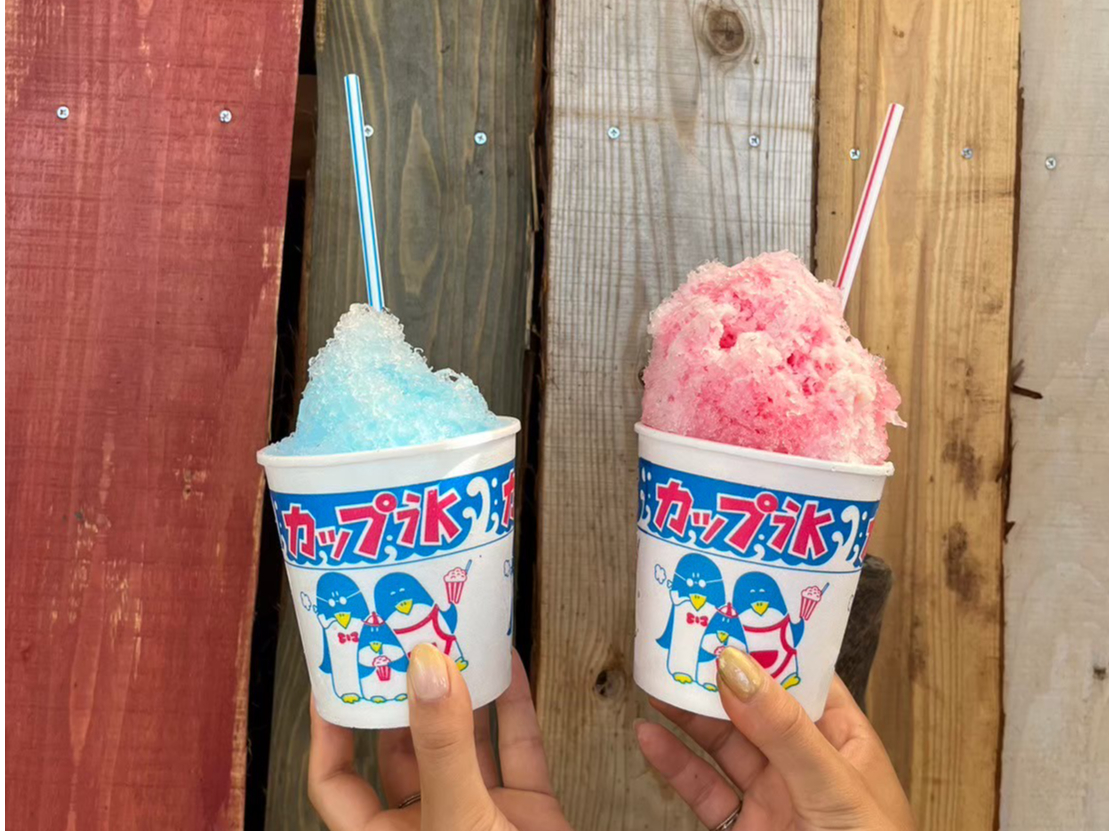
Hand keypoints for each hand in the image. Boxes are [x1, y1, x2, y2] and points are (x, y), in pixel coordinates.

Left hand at [309, 645, 571, 830]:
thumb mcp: (458, 821)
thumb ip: (442, 747)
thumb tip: (425, 668)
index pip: (337, 781)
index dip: (331, 730)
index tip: (335, 676)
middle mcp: (428, 823)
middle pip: (403, 747)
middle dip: (404, 694)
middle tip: (401, 639)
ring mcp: (481, 814)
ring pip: (465, 739)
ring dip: (462, 690)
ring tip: (453, 638)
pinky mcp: (529, 810)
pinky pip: (520, 747)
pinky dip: (516, 703)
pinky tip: (508, 661)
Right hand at [636, 647, 913, 829]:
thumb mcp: (831, 785)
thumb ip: (783, 728)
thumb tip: (736, 664)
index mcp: (844, 742)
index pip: (803, 678)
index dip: (768, 644)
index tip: (730, 611)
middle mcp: (805, 764)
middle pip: (754, 705)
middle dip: (718, 674)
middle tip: (681, 640)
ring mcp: (772, 797)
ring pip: (723, 744)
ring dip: (689, 713)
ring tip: (655, 679)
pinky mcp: (743, 829)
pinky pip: (703, 788)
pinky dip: (673, 763)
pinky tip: (649, 736)